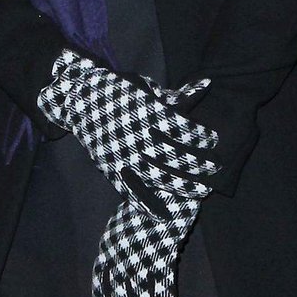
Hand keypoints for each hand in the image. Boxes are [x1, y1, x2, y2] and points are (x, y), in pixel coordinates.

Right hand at [37, 50, 217, 213]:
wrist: (80, 99)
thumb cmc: (120, 90)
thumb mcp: (147, 87)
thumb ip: (178, 94)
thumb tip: (207, 84)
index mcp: (147, 113)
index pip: (182, 129)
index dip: (201, 137)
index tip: (214, 140)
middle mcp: (136, 135)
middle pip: (175, 156)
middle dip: (200, 164)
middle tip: (217, 166)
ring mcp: (123, 154)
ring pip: (159, 176)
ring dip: (184, 185)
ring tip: (203, 190)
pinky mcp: (111, 168)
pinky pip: (131, 190)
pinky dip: (148, 204)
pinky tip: (165, 212)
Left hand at [92, 197, 199, 296]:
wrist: (161, 181)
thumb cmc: (147, 198)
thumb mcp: (124, 220)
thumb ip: (122, 242)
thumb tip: (121, 263)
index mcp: (109, 246)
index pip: (101, 285)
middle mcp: (121, 255)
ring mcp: (141, 257)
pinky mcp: (162, 256)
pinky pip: (162, 290)